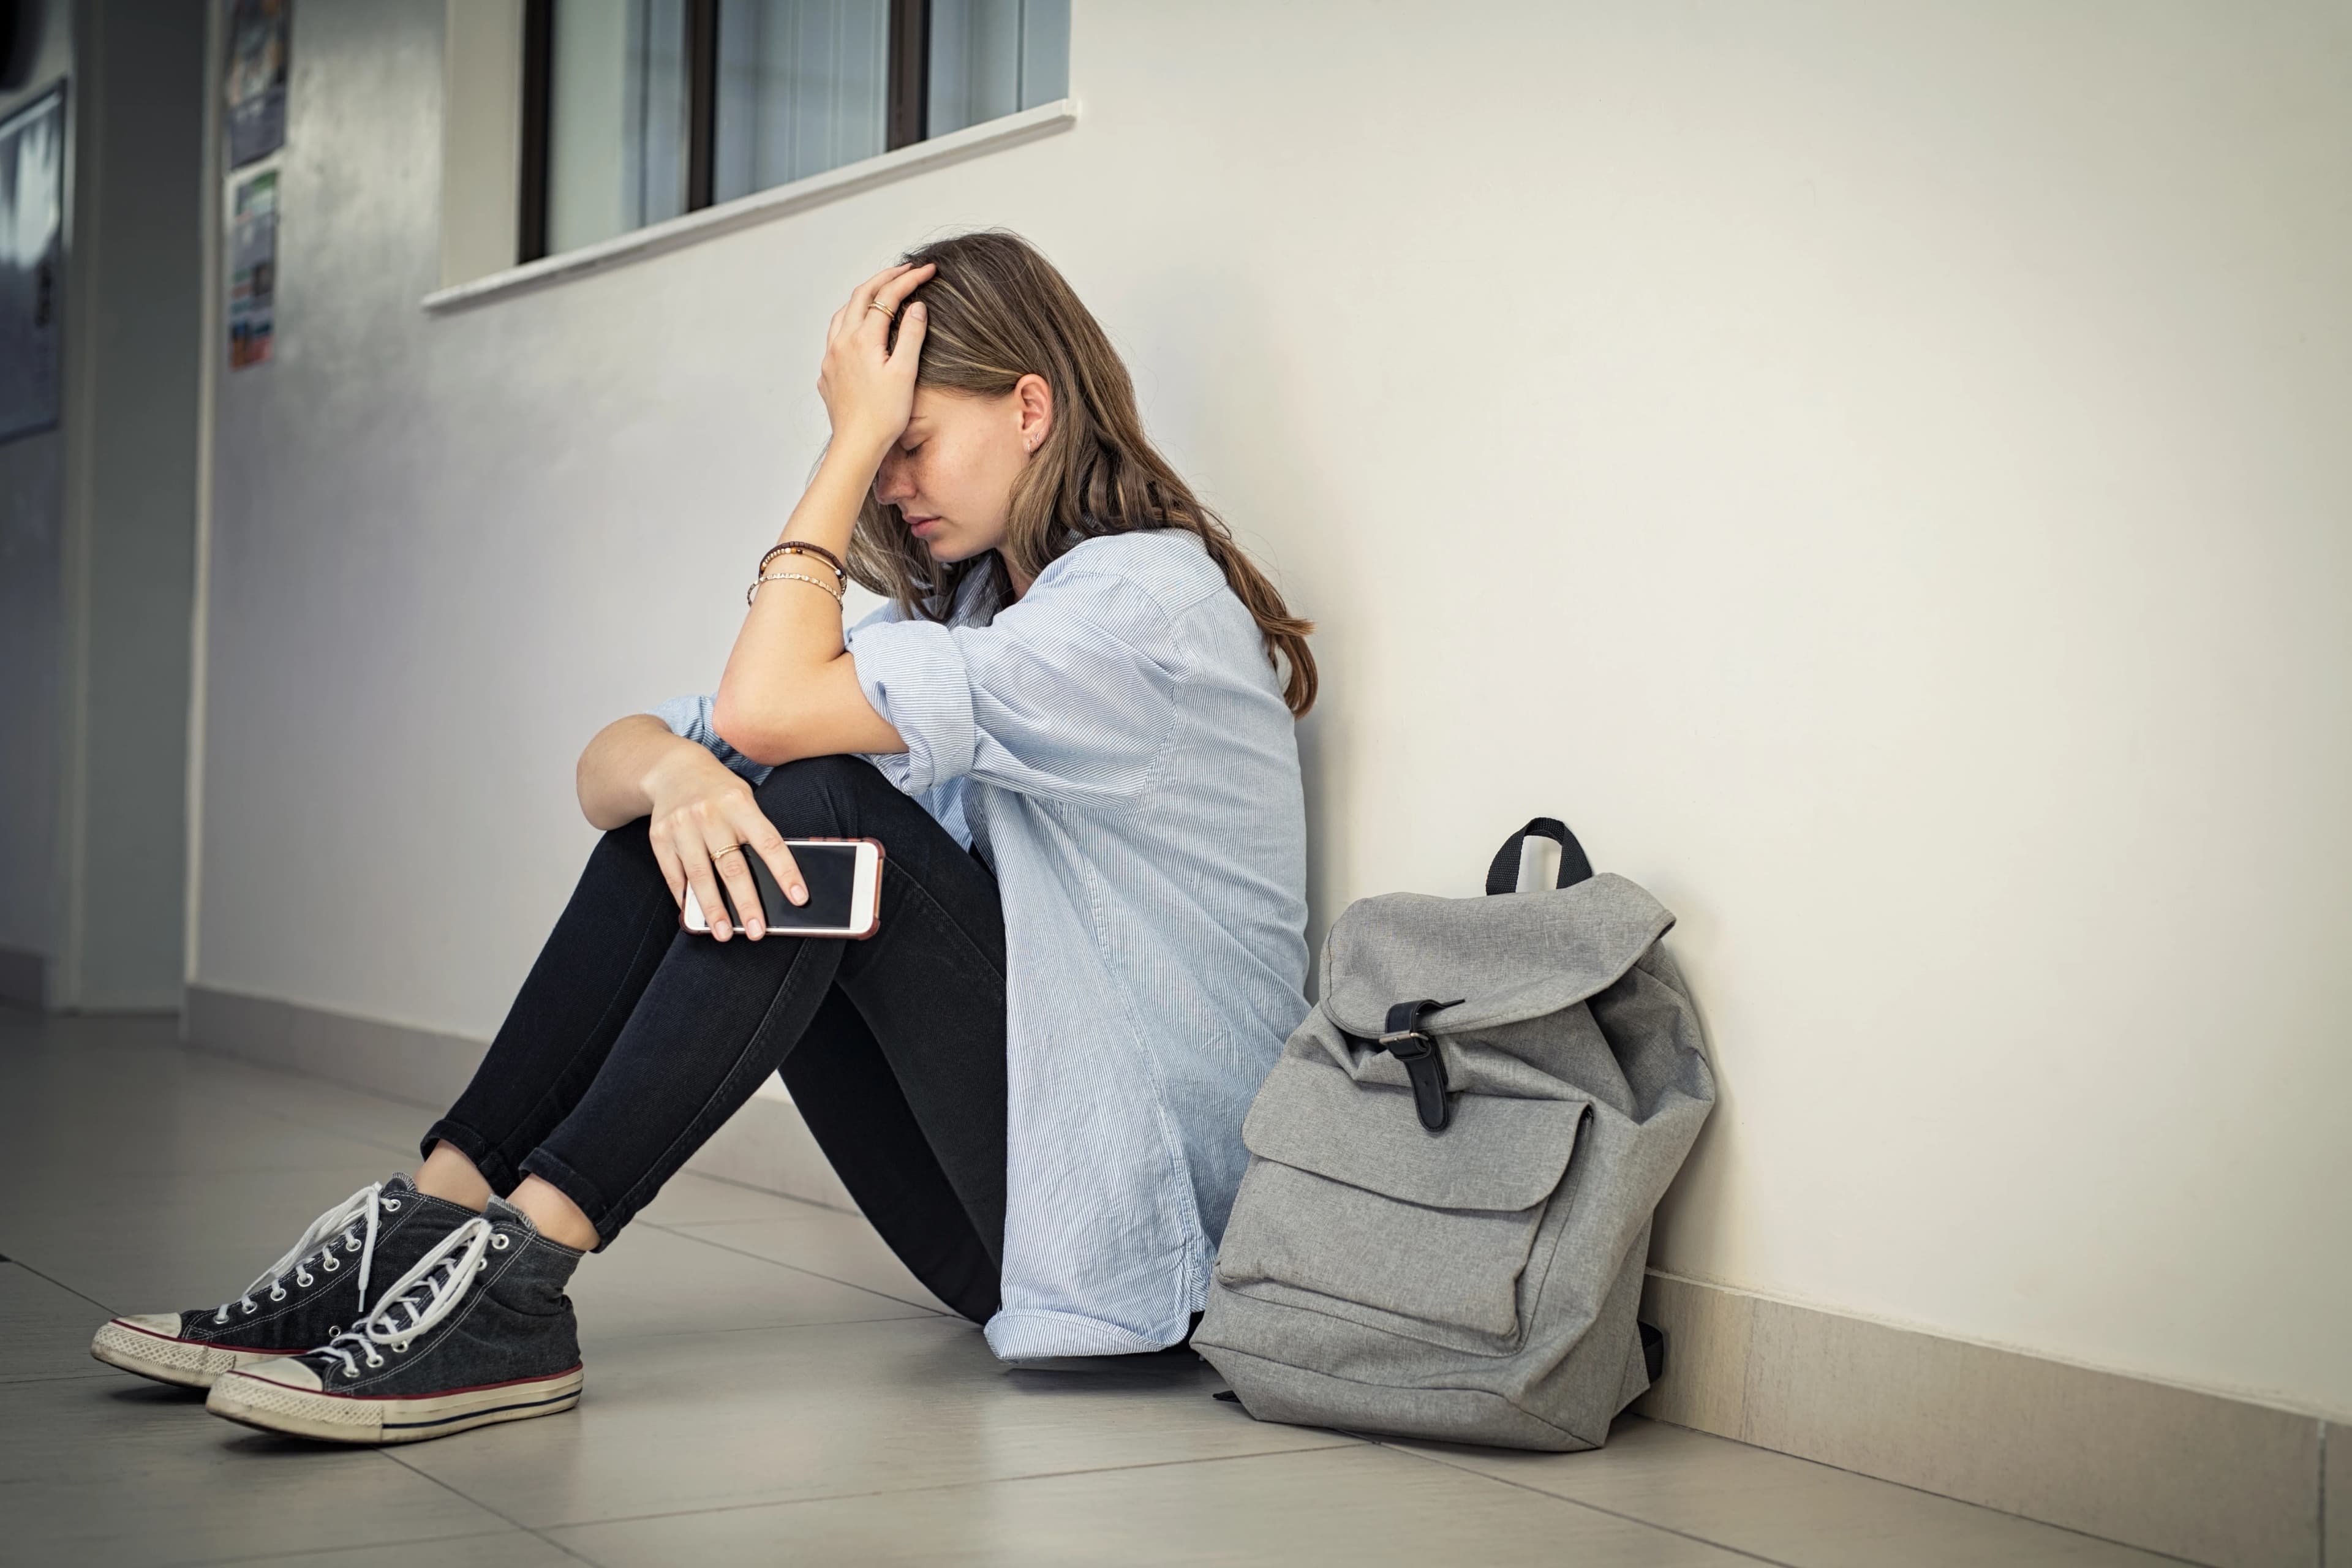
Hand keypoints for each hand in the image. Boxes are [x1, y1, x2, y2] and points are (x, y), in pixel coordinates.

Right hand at [642, 745, 805, 940]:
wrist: (674, 769)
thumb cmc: (719, 792)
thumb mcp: (744, 800)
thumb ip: (756, 834)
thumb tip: (775, 881)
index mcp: (740, 804)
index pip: (769, 844)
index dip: (786, 872)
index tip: (799, 898)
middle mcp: (710, 815)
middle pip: (732, 867)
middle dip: (746, 903)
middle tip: (756, 931)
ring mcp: (682, 826)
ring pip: (700, 875)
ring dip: (713, 909)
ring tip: (723, 933)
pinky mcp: (659, 837)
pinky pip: (674, 874)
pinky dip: (684, 898)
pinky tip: (694, 916)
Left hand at [817, 261, 934, 460]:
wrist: (857, 446)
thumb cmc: (885, 415)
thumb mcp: (905, 372)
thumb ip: (910, 335)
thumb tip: (916, 306)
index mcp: (863, 339)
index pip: (887, 296)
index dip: (909, 279)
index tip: (928, 270)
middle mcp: (842, 342)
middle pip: (860, 295)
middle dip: (884, 278)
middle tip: (906, 270)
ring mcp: (831, 357)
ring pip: (843, 313)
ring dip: (863, 297)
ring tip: (882, 293)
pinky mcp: (827, 373)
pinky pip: (835, 335)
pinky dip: (851, 321)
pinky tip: (861, 330)